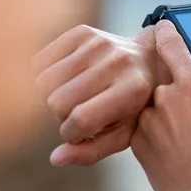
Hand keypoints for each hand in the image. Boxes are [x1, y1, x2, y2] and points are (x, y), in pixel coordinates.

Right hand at [32, 25, 168, 165]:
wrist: (149, 60)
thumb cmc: (135, 106)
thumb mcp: (124, 135)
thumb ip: (91, 151)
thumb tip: (54, 158)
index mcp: (132, 89)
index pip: (80, 119)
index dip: (71, 134)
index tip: (77, 134)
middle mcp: (117, 62)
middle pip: (58, 101)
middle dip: (61, 116)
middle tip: (77, 114)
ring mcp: (99, 43)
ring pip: (44, 81)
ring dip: (53, 96)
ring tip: (73, 98)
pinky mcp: (83, 32)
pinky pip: (40, 60)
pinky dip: (46, 76)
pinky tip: (65, 82)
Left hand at [131, 20, 190, 190]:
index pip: (172, 44)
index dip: (166, 33)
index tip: (163, 28)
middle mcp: (166, 95)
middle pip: (166, 81)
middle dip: (177, 94)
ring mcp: (148, 117)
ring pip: (154, 106)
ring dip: (166, 115)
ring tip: (186, 140)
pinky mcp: (136, 138)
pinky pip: (146, 126)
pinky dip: (156, 132)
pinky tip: (174, 149)